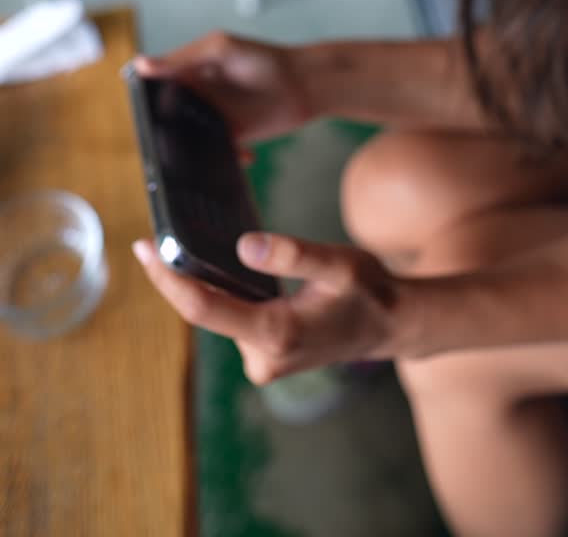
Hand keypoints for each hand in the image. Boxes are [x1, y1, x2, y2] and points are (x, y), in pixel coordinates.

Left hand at [132, 232, 408, 382]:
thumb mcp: (338, 263)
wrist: (393, 325)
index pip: (203, 308)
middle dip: (178, 276)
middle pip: (204, 311)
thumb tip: (242, 246)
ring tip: (188, 247)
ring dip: (204, 284)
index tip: (144, 249)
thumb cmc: (370, 291)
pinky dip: (224, 295)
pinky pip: (232, 320)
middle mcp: (263, 356)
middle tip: (154, 237)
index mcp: (277, 333)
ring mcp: (262, 362)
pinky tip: (220, 271)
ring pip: (219, 315)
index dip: (168, 279)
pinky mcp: (265, 357)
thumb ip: (291, 254)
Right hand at [133, 31, 310, 144]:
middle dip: (164, 133)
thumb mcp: (220, 50)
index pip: (155, 89)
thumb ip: (183, 60)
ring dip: (191, 151)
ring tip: (199, 158)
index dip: (143, 102)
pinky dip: (224, 159)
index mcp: (187, 73)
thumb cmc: (262, 58)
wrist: (304, 83)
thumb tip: (140, 64)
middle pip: (168, 119)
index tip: (140, 118)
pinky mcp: (232, 138)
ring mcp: (212, 119)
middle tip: (165, 147)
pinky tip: (243, 155)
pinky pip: (216, 154)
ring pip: (190, 141)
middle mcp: (196, 98)